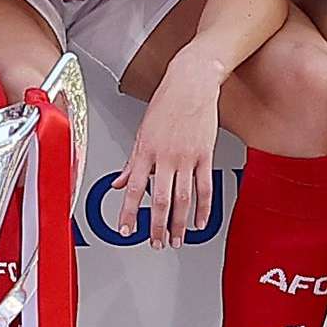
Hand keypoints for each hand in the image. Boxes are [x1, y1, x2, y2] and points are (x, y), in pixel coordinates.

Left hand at [122, 46, 228, 238]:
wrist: (191, 82)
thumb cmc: (166, 103)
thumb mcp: (141, 132)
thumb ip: (131, 161)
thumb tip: (120, 183)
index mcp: (145, 151)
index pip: (135, 189)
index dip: (129, 212)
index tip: (126, 230)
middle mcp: (165, 156)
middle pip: (160, 200)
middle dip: (157, 226)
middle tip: (156, 243)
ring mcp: (187, 157)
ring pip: (183, 199)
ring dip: (179, 224)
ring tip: (177, 240)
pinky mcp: (206, 155)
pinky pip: (205, 188)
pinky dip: (204, 209)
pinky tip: (200, 222)